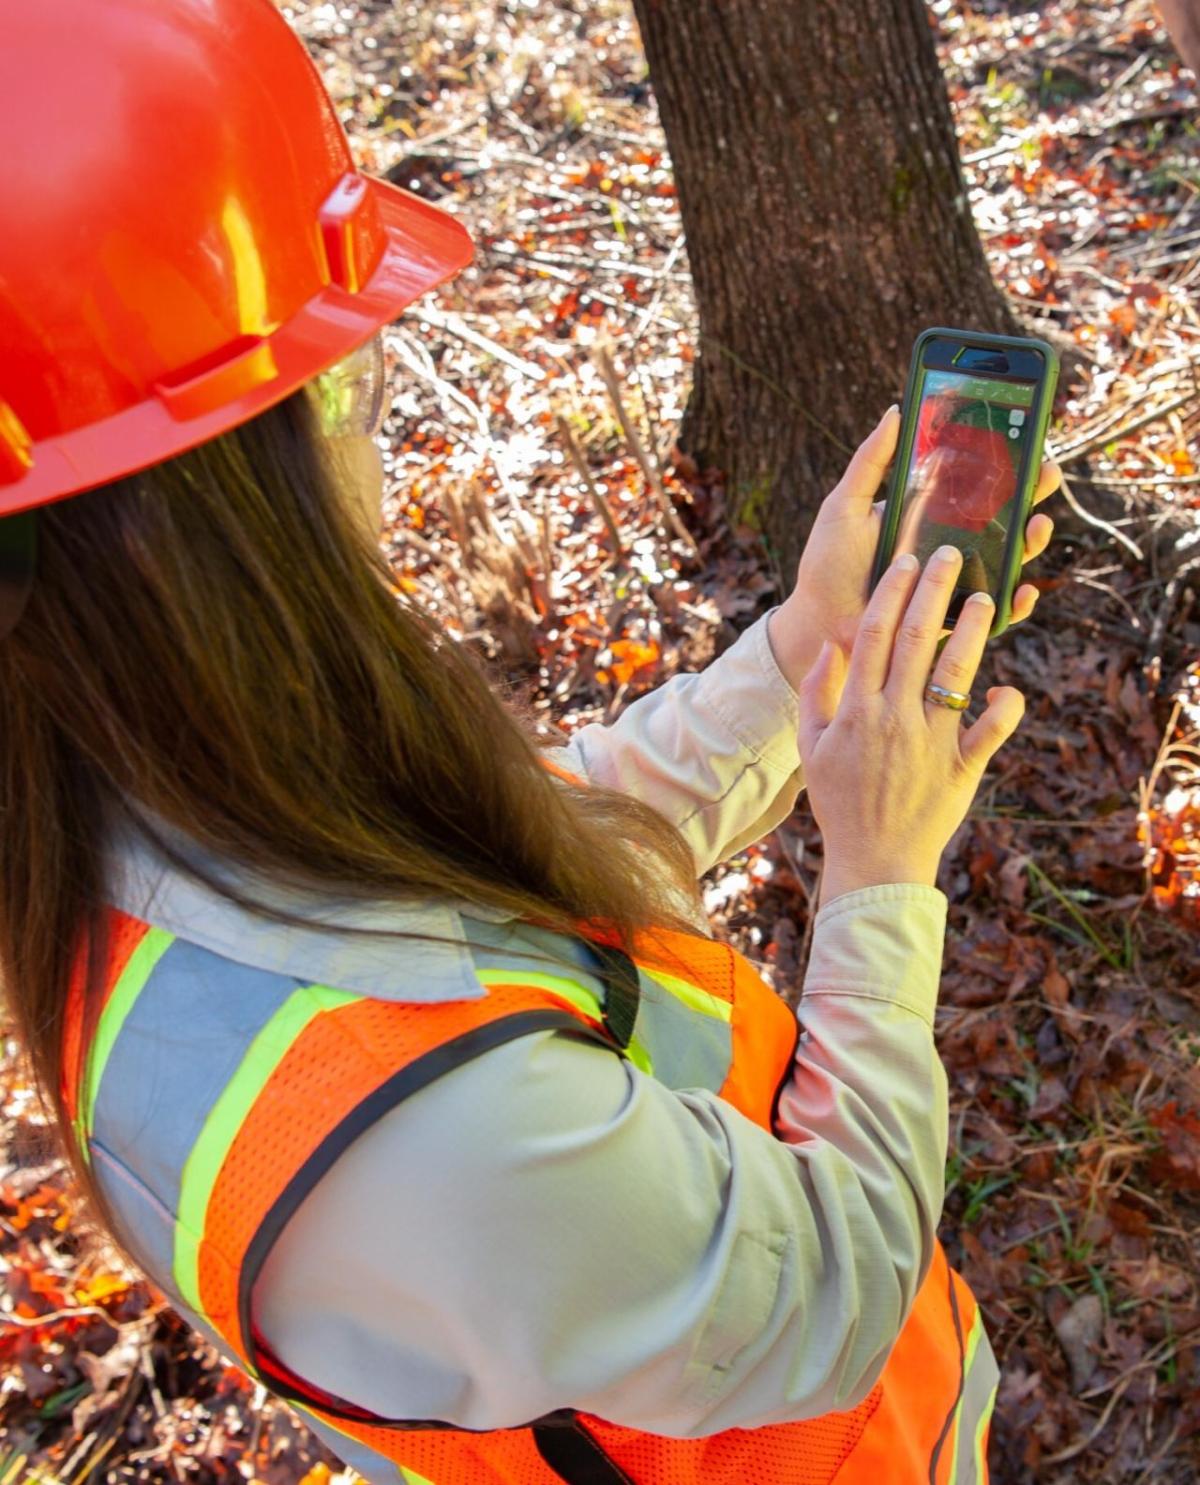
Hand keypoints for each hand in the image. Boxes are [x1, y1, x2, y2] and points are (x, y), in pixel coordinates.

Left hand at [767, 407, 1059, 691]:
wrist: (819, 619)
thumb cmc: (829, 563)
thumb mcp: (845, 505)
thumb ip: (870, 462)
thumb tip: (896, 411)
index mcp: (928, 513)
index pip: (976, 482)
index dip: (1005, 461)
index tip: (1025, 436)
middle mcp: (950, 544)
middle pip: (1005, 514)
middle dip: (1032, 492)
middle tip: (1044, 473)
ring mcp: (957, 580)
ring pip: (1010, 558)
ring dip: (1033, 540)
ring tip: (1037, 524)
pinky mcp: (955, 616)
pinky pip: (995, 612)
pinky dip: (1016, 602)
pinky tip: (1023, 588)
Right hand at [798, 545, 1025, 905]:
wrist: (874, 860)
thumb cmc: (838, 802)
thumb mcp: (811, 747)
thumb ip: (817, 693)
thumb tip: (832, 646)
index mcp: (856, 710)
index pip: (873, 636)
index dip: (891, 593)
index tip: (905, 560)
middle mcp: (894, 718)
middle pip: (915, 640)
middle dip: (934, 591)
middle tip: (950, 555)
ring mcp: (931, 742)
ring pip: (956, 673)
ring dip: (971, 631)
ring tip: (984, 599)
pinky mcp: (962, 768)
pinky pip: (990, 731)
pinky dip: (1004, 708)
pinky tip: (1005, 689)